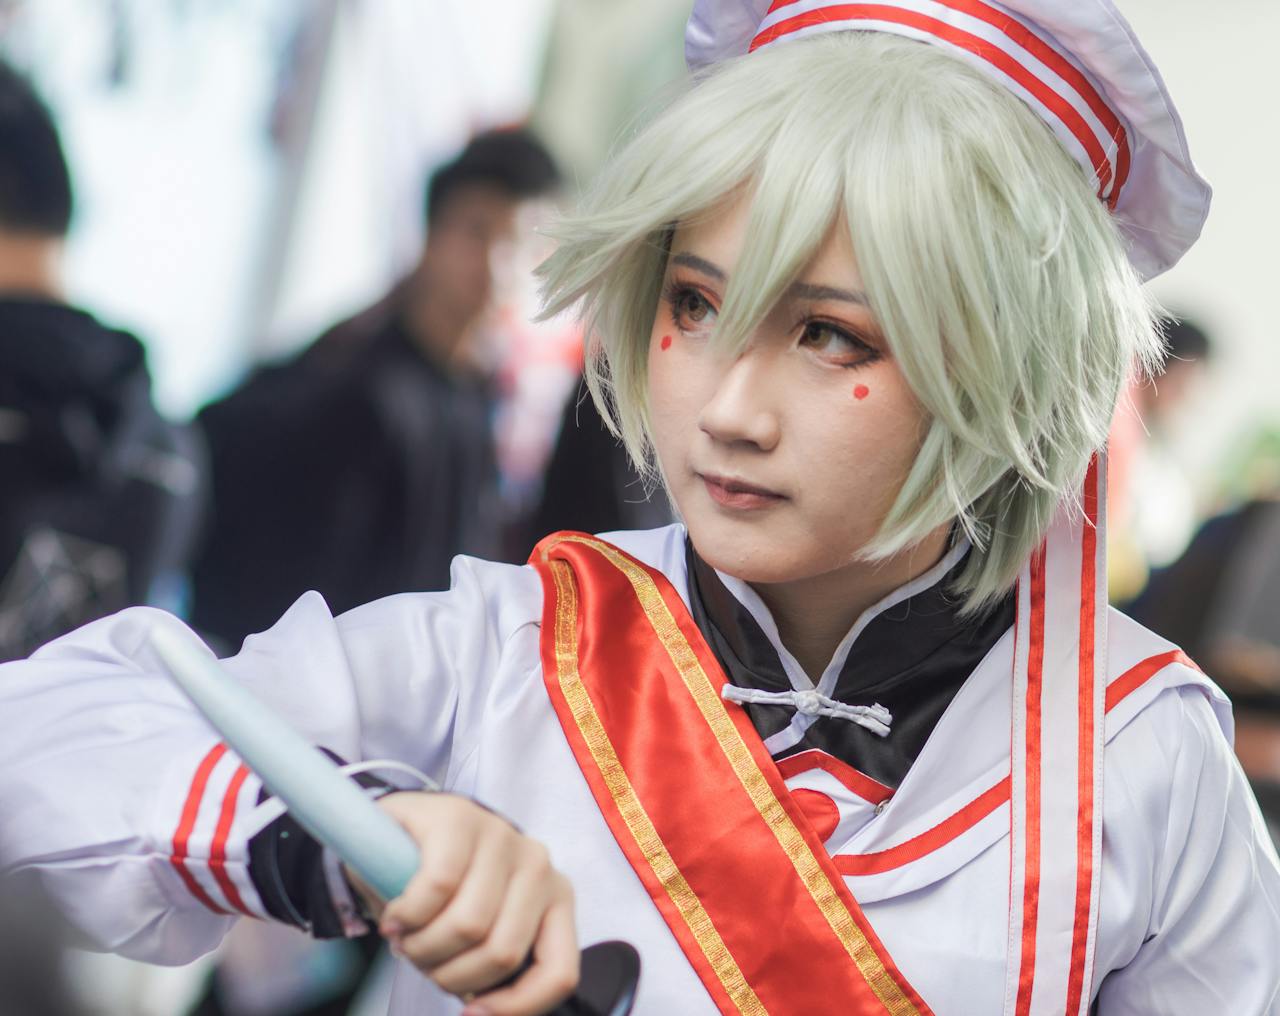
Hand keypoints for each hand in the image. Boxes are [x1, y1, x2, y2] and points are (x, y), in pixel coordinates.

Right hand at [356, 792, 578, 1015]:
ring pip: (469, 925)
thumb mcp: (479, 937)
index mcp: (555, 899)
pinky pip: (438, 887)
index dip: (515, 1008)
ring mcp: (501, 836)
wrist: (395, 835)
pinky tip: (395, 916)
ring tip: (406, 938)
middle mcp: (538, 864)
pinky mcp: (459, 819)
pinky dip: (407, 915)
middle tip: (423, 960)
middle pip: (503, 954)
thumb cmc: (442, 895)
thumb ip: (494, 970)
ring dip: (422, 948)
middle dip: (450, 975)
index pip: (559, 972)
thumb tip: (481, 1013)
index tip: (471, 1013)